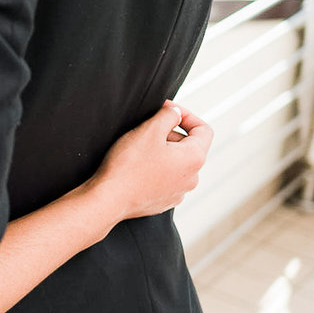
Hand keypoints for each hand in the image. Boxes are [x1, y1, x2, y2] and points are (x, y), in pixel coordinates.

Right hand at [87, 101, 212, 228]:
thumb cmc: (128, 166)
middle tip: (146, 130)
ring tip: (139, 150)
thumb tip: (175, 113)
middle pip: (188, 146)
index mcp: (194, 159)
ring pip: (176, 163)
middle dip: (170, 134)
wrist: (109, 199)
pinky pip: (165, 178)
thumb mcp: (149, 129)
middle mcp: (192, 178)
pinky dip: (155, 169)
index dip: (186, 115)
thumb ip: (169, 115)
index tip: (167, 111)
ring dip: (162, 152)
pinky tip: (137, 168)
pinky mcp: (164, 201)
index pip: (203, 129)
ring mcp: (178, 192)